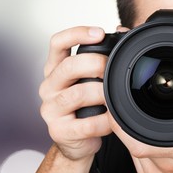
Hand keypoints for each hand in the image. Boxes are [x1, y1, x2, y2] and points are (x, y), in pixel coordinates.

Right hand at [39, 26, 111, 160]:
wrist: (77, 142)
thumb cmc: (85, 106)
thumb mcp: (89, 79)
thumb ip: (101, 57)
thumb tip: (123, 31)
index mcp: (55, 69)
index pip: (57, 43)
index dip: (77, 33)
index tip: (99, 33)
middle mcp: (48, 86)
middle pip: (68, 67)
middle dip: (94, 64)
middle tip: (112, 69)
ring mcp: (51, 109)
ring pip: (76, 95)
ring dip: (101, 94)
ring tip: (114, 97)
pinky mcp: (59, 131)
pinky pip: (85, 124)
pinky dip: (104, 121)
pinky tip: (112, 120)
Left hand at [108, 46, 172, 172]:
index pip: (139, 143)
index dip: (121, 125)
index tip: (115, 106)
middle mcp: (166, 163)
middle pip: (130, 141)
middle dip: (123, 118)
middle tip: (122, 100)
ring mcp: (156, 171)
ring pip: (129, 147)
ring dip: (127, 127)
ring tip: (136, 111)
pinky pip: (132, 155)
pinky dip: (132, 137)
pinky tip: (141, 126)